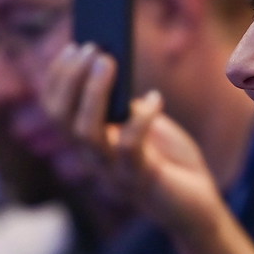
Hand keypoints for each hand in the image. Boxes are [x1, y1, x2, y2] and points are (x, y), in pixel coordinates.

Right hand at [36, 44, 229, 241]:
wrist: (197, 207)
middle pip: (62, 119)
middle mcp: (93, 160)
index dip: (58, 79)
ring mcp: (114, 173)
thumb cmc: (171, 161)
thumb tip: (113, 64)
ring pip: (86, 133)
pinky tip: (156, 98)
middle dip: (72, 80)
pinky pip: (129, 147)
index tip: (74, 47)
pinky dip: (140, 119)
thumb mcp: (145, 124)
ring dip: (93, 93)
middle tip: (92, 49)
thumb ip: (126, 103)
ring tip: (109, 61)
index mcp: (90, 144)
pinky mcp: (141, 182)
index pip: (56, 111)